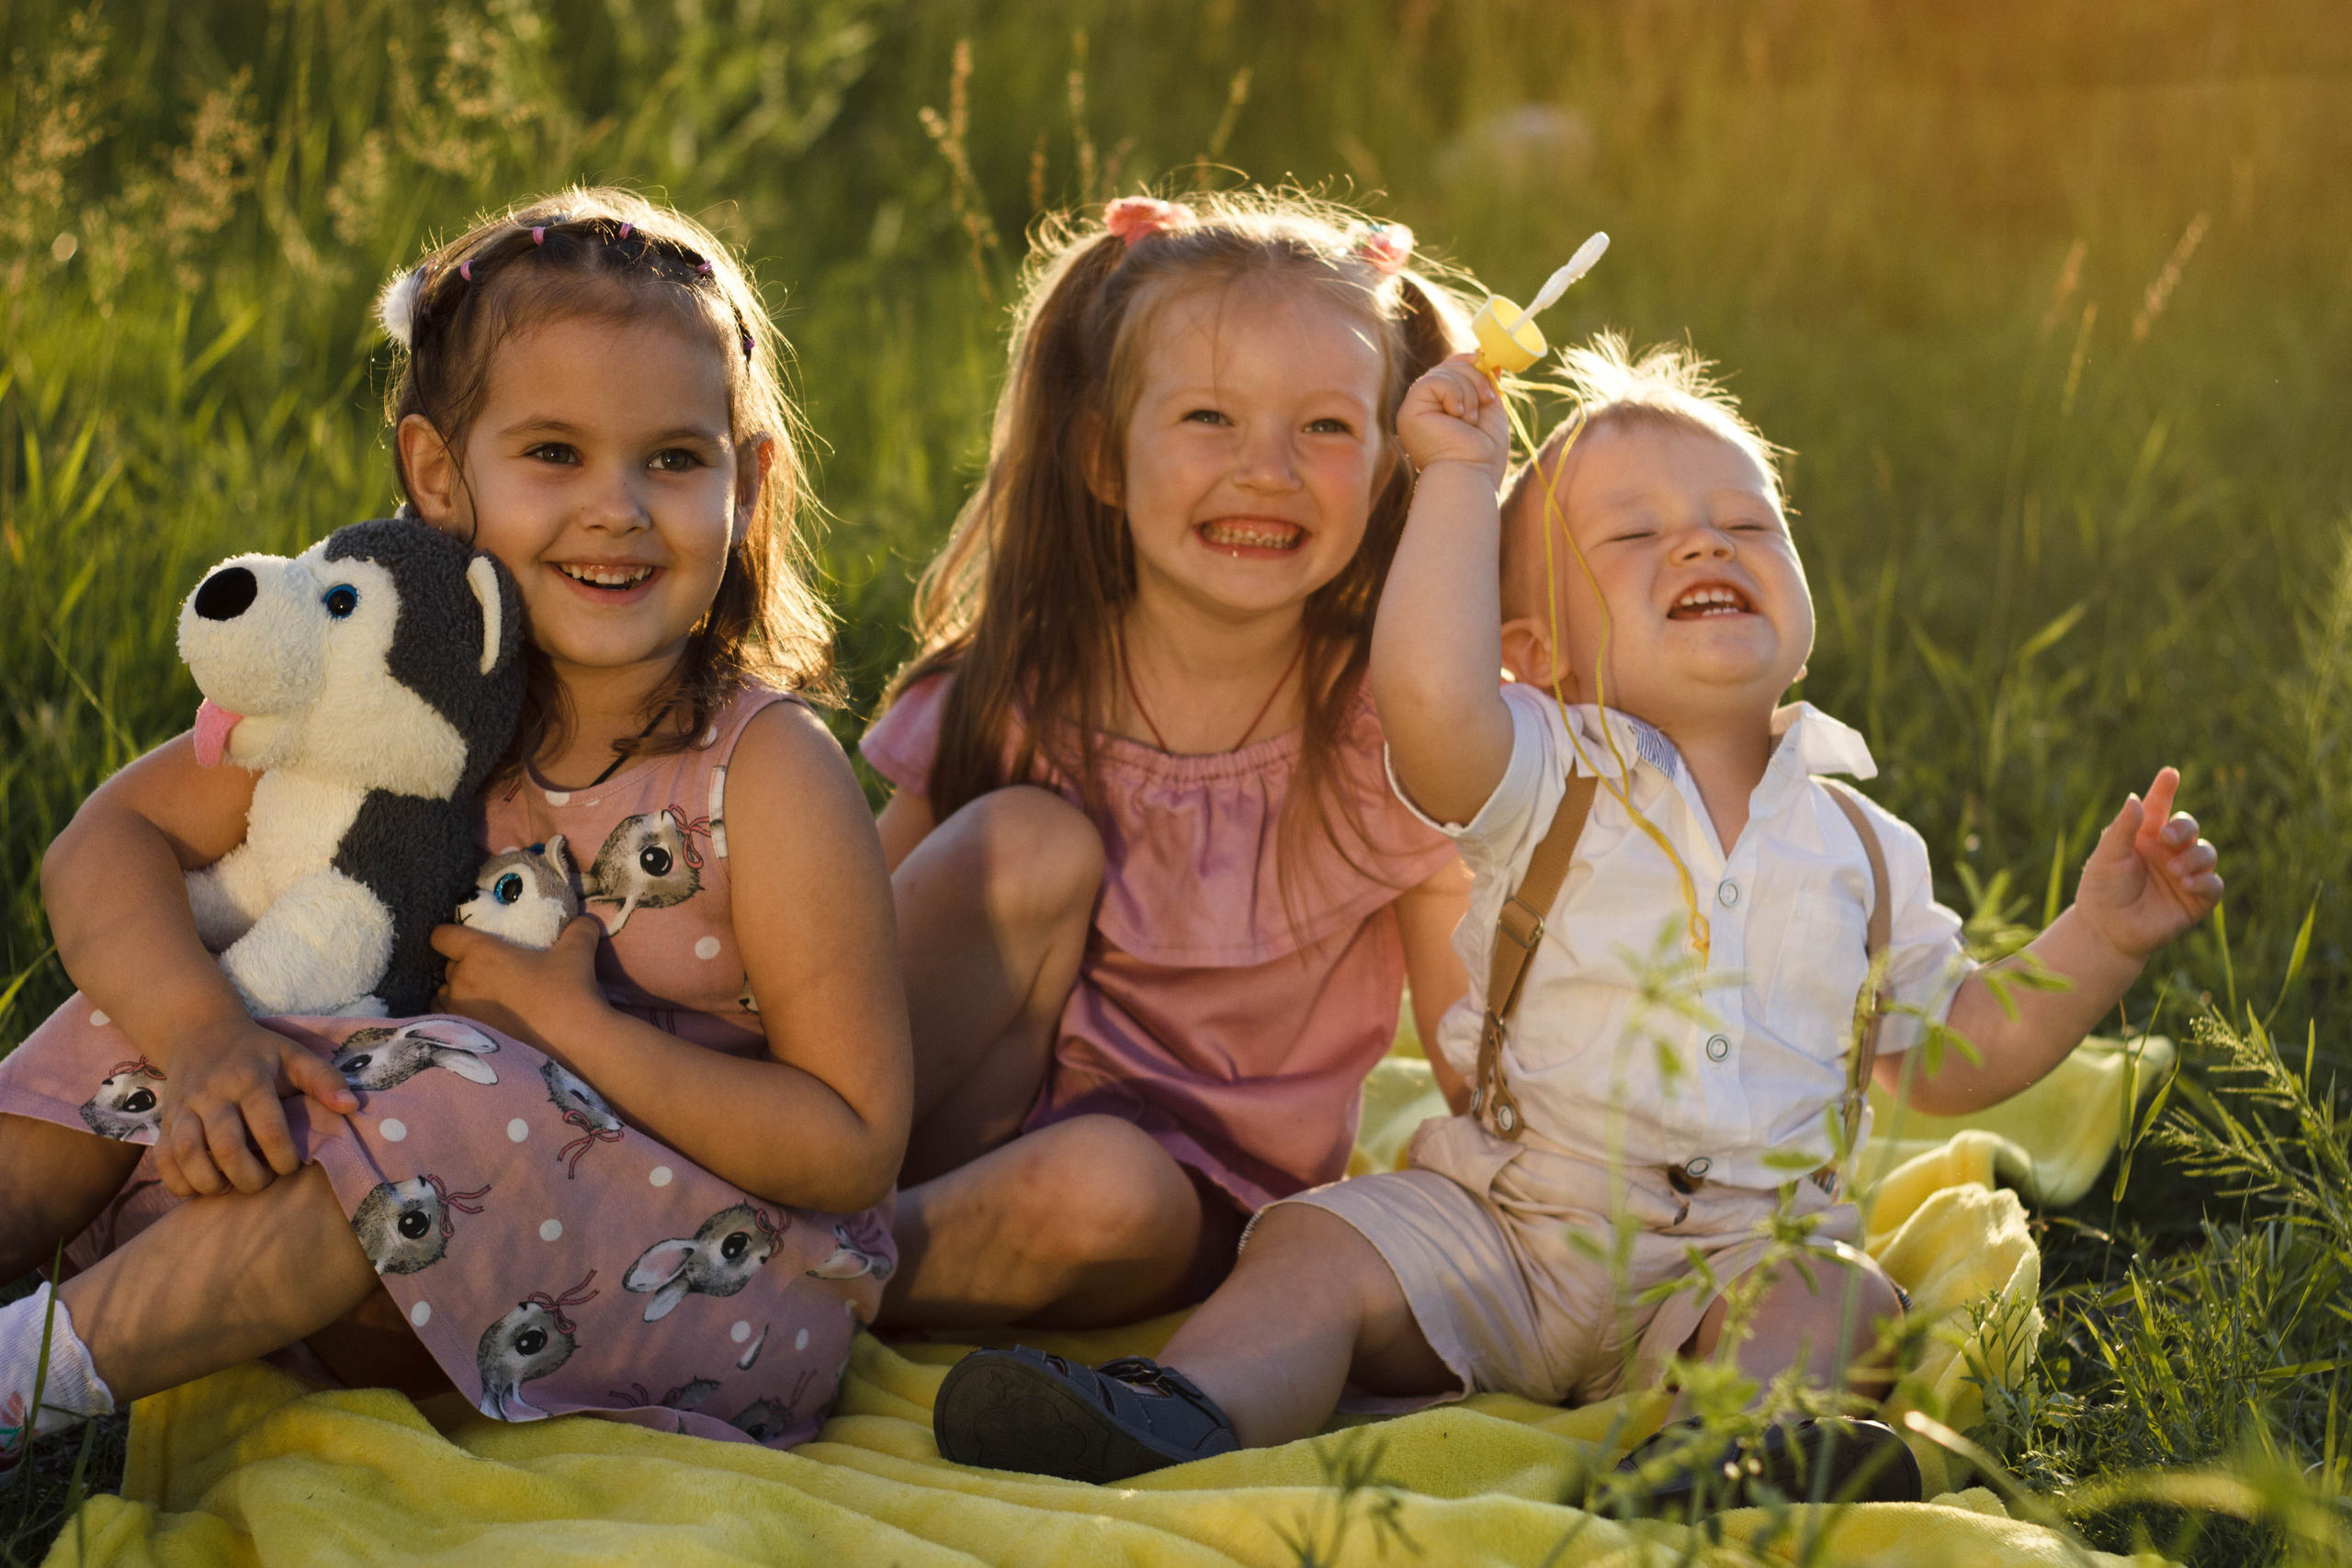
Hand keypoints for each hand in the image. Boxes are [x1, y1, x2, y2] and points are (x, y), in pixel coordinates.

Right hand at [155, 1017, 357, 1196]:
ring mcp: (184, 1109)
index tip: (292, 1165)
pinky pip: (163, 1158)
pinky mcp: (164, 1122)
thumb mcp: (293, 1055)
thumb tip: (352, 1107)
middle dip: (249, 1176)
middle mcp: (213, 1095)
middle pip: (226, 1146)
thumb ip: (324, 1079)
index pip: (269, 1127)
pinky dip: (178, 1180)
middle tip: (263, 1182)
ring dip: (210, 1181)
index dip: (284, 1156)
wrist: (198, 1032)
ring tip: (231, 1186)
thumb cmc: (256, 1051)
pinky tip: (200, 1186)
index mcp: (249, 1080)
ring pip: (187, 1153)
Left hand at [430, 915, 605, 1051]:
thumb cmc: (568, 990)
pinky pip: (445, 1019)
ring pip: (443, 993)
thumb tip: (586, 920)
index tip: (461, 940)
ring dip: (456, 992)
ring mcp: (460, 1010)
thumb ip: (579, 929)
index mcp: (482, 953)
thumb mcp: (577, 950)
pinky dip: (455, 1015)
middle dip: (463, 966)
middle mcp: (463, 979)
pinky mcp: (465, 1035)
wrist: (572, 1038)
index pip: (443, 936)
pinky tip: (477, 1019)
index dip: (448, 935)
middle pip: (448, 966)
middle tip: (490, 973)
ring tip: (481, 998)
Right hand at [1397, 353, 1509, 479]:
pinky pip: (1433, 381)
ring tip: (1470, 419)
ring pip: (1442, 373)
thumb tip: (1492, 361)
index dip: (1463, 360)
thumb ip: (1486, 385)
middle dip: (1474, 377)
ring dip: (1467, 391)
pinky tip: (1456, 414)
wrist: (1473, 473)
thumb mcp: (1490, 410)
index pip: (1447, 371)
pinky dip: (1453, 393)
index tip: (1482, 357)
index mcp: (1440, 408)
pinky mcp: (1409, 411)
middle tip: (1486, 400)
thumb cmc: (1485, 452)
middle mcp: (1425, 408)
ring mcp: (1414, 409)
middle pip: (1447, 367)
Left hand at [2073, 767, 2222, 964]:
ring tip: (2175, 870)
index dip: (2165, 790)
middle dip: (2185, 828)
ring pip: (2207, 853)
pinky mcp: (2196, 900)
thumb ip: (2122, 830)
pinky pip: (2214, 885)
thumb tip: (2135, 799)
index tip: (2170, 773)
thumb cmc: (2102, 891)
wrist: (2106, 931)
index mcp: (2144, 837)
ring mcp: (2184, 874)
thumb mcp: (2106, 858)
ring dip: (2195, 857)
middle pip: (2189, 828)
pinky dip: (2206, 881)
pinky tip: (2188, 883)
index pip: (2158, 808)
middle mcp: (2168, 852)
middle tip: (2168, 838)